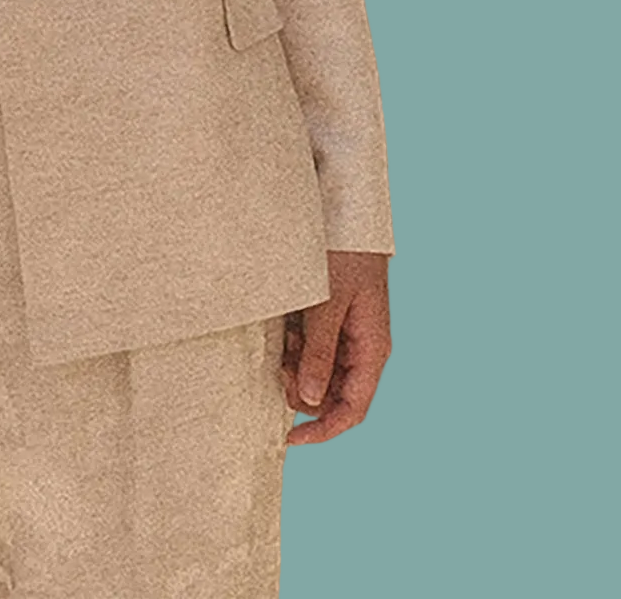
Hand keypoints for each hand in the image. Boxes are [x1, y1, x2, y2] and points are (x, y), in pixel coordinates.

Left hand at [281, 249, 390, 444]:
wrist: (345, 216)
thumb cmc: (344, 255)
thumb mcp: (327, 305)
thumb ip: (319, 352)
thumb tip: (311, 400)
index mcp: (372, 351)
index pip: (352, 410)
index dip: (323, 431)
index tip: (289, 437)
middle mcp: (363, 350)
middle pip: (332, 395)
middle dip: (303, 388)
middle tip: (280, 362)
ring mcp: (348, 337)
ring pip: (319, 374)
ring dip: (298, 365)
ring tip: (288, 334)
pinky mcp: (332, 323)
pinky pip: (312, 350)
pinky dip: (297, 346)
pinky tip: (290, 325)